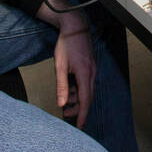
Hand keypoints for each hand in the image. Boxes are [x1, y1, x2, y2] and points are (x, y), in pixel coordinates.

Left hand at [54, 9, 94, 129]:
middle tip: (66, 114)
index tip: (79, 126)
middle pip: (87, 97)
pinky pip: (85, 82)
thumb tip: (61, 103)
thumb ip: (61, 85)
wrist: (74, 25)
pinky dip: (77, 88)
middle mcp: (91, 73)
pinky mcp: (89, 66)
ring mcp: (91, 69)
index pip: (85, 100)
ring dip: (76, 97)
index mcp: (85, 74)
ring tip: (64, 99)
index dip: (82, 115)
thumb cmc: (67, 42)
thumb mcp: (60, 65)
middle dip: (78, 108)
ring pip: (86, 89)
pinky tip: (68, 87)